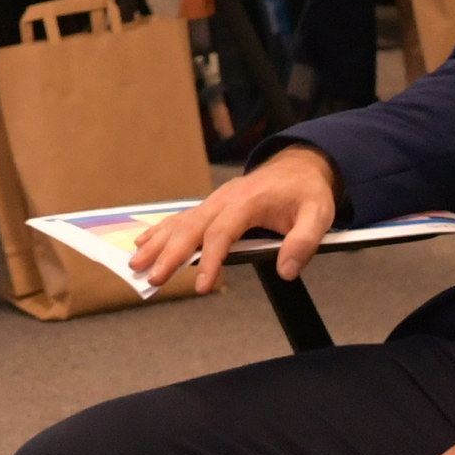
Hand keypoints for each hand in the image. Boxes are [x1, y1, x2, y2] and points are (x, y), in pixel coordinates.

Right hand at [122, 147, 339, 293]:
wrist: (299, 168)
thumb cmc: (307, 193)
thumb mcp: (318, 215)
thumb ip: (304, 242)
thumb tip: (286, 271)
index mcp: (248, 201)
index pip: (223, 232)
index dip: (211, 260)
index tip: (201, 286)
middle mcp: (225, 199)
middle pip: (192, 227)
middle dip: (170, 254)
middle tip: (152, 278)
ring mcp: (215, 201)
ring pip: (181, 222)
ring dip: (157, 243)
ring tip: (136, 264)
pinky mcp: (212, 206)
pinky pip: (182, 217)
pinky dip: (161, 230)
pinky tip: (143, 242)